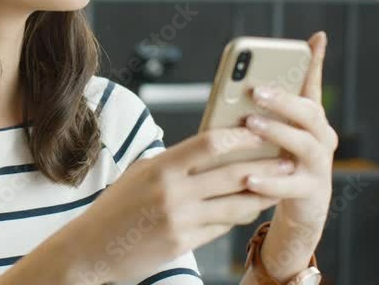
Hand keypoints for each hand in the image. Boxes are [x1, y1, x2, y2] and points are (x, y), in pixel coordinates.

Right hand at [61, 128, 288, 283]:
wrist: (90, 249)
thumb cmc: (116, 207)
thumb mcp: (140, 174)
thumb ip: (174, 161)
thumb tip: (213, 145)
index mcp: (159, 167)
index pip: (209, 143)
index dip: (241, 136)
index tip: (262, 130)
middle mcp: (171, 192)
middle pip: (232, 173)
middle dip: (266, 165)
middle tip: (288, 158)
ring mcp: (179, 220)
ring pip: (235, 204)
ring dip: (262, 194)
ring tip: (280, 184)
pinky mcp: (183, 244)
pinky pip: (222, 227)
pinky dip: (239, 216)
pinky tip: (251, 208)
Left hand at [243, 31, 336, 273]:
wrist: (302, 207)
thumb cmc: (282, 159)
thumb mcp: (275, 130)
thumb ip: (264, 107)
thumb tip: (245, 80)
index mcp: (311, 119)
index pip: (313, 86)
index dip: (315, 62)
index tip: (315, 38)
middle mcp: (321, 137)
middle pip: (309, 113)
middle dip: (283, 100)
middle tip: (256, 92)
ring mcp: (319, 165)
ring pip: (304, 144)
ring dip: (277, 132)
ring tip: (250, 124)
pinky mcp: (311, 192)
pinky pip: (291, 186)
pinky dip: (270, 182)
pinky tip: (249, 177)